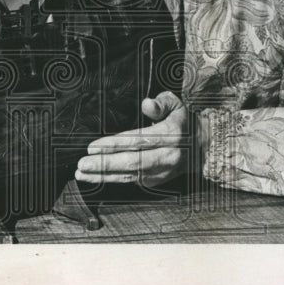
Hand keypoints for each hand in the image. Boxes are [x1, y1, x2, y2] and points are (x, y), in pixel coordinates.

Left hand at [75, 91, 190, 186]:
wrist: (202, 147)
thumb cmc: (182, 122)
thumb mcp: (176, 104)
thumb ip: (161, 103)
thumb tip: (146, 104)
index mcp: (172, 134)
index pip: (140, 140)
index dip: (115, 144)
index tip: (94, 146)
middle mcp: (167, 155)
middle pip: (133, 162)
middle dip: (105, 164)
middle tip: (83, 164)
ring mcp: (162, 171)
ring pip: (130, 175)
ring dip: (103, 175)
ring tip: (82, 173)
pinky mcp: (156, 181)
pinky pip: (131, 181)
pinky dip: (112, 180)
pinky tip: (94, 178)